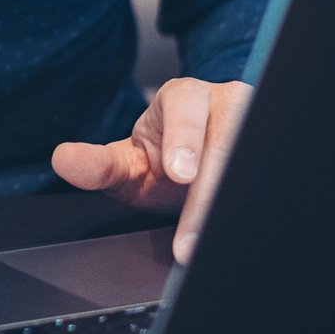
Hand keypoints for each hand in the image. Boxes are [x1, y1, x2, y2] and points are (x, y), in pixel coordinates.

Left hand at [50, 77, 251, 265]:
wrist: (198, 167)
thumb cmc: (164, 161)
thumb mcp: (129, 164)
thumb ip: (98, 164)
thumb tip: (62, 160)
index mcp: (184, 97)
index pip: (186, 109)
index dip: (184, 140)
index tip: (179, 173)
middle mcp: (225, 102)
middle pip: (228, 136)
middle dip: (211, 188)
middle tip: (193, 235)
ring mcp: (256, 122)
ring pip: (255, 152)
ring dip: (238, 196)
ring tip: (217, 236)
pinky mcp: (272, 148)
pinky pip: (270, 173)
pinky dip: (256, 201)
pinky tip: (239, 230)